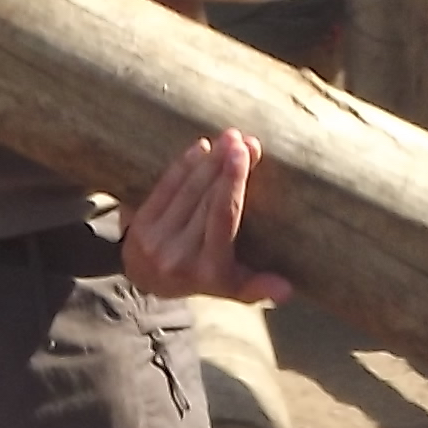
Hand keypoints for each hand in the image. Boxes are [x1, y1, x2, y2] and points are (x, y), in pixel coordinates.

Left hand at [123, 129, 291, 305]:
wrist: (146, 278)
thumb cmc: (202, 277)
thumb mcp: (231, 289)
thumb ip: (258, 288)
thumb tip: (288, 290)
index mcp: (208, 270)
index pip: (222, 218)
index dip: (232, 183)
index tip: (244, 153)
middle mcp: (178, 256)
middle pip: (205, 200)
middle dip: (225, 165)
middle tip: (242, 138)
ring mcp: (155, 239)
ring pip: (186, 190)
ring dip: (208, 160)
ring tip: (228, 136)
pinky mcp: (139, 224)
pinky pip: (165, 187)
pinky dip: (184, 165)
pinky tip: (201, 147)